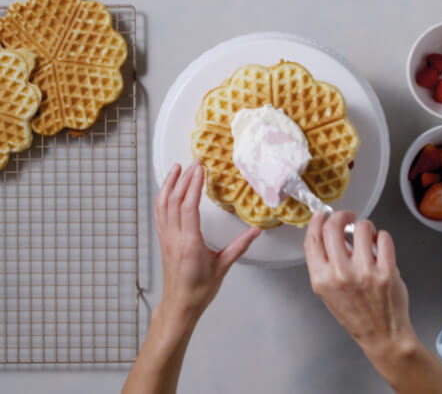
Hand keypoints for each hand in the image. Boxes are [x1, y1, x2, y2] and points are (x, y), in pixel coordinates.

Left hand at [153, 162, 261, 335]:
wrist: (180, 305)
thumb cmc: (199, 289)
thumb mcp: (223, 267)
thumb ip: (239, 246)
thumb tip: (255, 231)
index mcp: (190, 244)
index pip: (188, 208)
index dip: (193, 185)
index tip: (200, 169)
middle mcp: (174, 238)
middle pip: (174, 201)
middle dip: (184, 179)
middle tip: (194, 163)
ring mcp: (166, 238)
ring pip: (162, 204)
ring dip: (169, 184)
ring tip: (177, 168)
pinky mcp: (163, 239)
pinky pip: (159, 213)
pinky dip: (162, 196)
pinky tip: (167, 188)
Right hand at [304, 211, 415, 361]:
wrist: (381, 334)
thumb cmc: (354, 313)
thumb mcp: (327, 291)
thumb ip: (325, 262)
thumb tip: (330, 232)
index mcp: (321, 278)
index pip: (312, 239)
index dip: (317, 220)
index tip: (323, 214)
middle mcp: (340, 274)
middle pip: (333, 227)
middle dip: (342, 215)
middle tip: (349, 216)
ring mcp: (364, 272)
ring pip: (362, 228)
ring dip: (366, 226)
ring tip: (368, 236)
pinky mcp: (387, 272)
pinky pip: (384, 238)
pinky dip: (382, 237)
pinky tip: (381, 246)